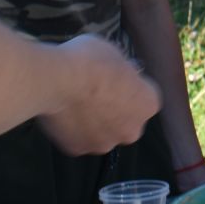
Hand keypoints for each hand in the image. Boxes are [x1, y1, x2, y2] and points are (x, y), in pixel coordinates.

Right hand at [36, 34, 160, 155]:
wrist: (57, 80)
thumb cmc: (92, 60)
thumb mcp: (115, 53)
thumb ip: (123, 71)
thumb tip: (122, 74)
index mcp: (148, 104)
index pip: (144, 96)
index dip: (130, 86)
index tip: (115, 78)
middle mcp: (132, 131)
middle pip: (127, 121)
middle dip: (115, 110)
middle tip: (95, 93)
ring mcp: (104, 144)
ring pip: (103, 133)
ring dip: (94, 122)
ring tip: (75, 102)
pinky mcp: (77, 150)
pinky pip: (78, 138)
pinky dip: (72, 129)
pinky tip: (62, 112)